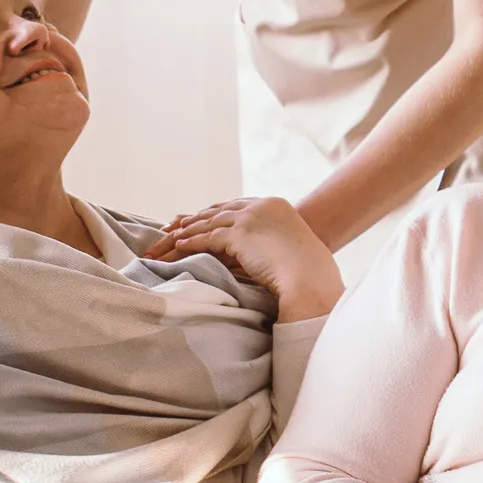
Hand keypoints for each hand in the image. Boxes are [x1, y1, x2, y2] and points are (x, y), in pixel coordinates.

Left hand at [150, 196, 344, 322]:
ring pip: (209, 222)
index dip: (216, 213)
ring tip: (170, 238)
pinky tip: (178, 246)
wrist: (312, 278)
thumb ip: (274, 243)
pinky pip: (208, 237)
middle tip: (176, 225)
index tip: (202, 219)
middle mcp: (261, 205)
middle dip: (196, 218)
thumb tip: (265, 255)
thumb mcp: (294, 248)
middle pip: (219, 210)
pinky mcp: (240, 234)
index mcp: (276, 205)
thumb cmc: (310, 271)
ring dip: (187, 231)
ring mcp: (251, 217)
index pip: (237, 206)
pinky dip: (190, 242)